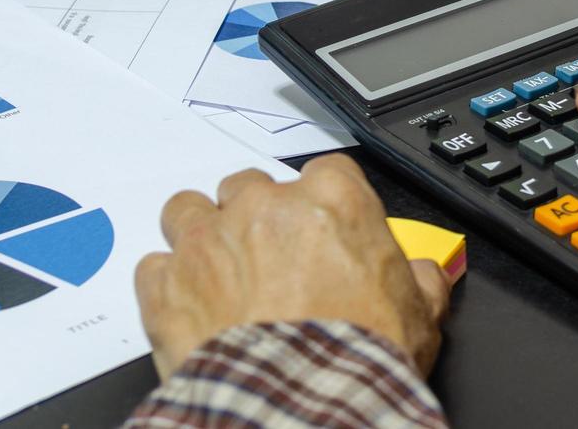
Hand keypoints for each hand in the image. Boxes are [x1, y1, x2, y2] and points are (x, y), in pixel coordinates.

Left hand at [135, 156, 450, 380]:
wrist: (299, 409)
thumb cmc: (356, 359)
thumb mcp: (418, 314)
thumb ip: (419, 279)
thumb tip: (423, 277)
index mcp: (332, 199)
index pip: (326, 172)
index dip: (323, 205)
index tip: (325, 234)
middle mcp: (265, 206)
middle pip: (251, 186)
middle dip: (258, 218)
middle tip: (271, 261)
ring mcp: (208, 241)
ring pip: (189, 209)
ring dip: (201, 235)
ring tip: (216, 273)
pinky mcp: (165, 284)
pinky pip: (153, 266)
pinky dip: (167, 285)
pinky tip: (188, 310)